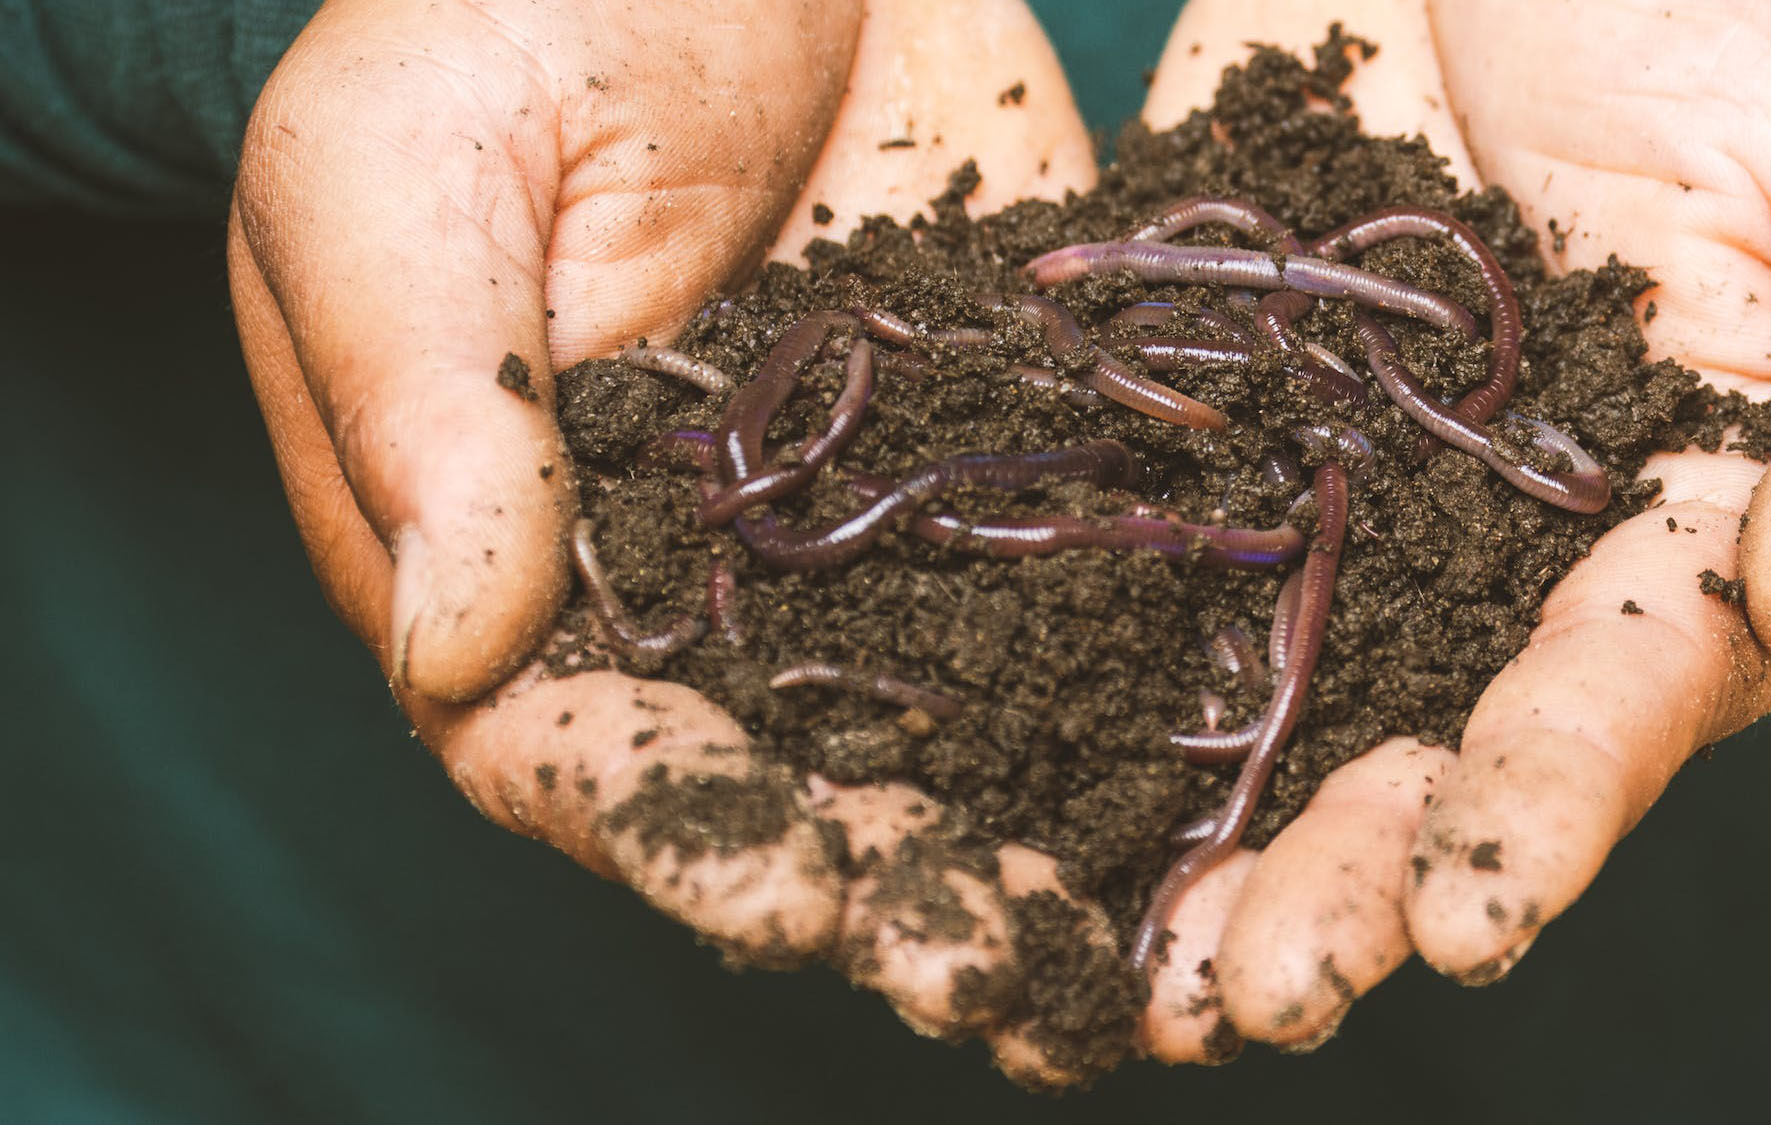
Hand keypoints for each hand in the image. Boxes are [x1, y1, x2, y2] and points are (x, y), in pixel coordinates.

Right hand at [228, 0, 1114, 1084]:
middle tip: (1011, 971)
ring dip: (1051, 837)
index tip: (793, 893)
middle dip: (902, 888)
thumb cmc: (498, 2)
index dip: (684, 839)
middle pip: (799, 780)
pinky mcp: (1012, 437)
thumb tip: (454, 649)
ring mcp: (877, 519)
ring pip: (963, 715)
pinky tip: (1260, 752)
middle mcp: (713, 577)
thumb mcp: (405, 172)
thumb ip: (430, 401)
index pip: (581, 750)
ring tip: (1153, 942)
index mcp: (525, 551)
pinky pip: (1089, 564)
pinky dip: (1162, 665)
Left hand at [1133, 0, 1770, 1057]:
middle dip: (1342, 878)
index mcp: (1679, 523)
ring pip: (1255, 688)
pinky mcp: (1194, 398)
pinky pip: (1116, 531)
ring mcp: (1331, 478)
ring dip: (1187, 832)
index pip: (1622, 696)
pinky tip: (969, 760)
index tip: (1469, 919)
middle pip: (1416, 743)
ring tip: (1117, 961)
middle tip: (1256, 990)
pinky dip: (1043, 646)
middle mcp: (1492, 544)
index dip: (1549, 808)